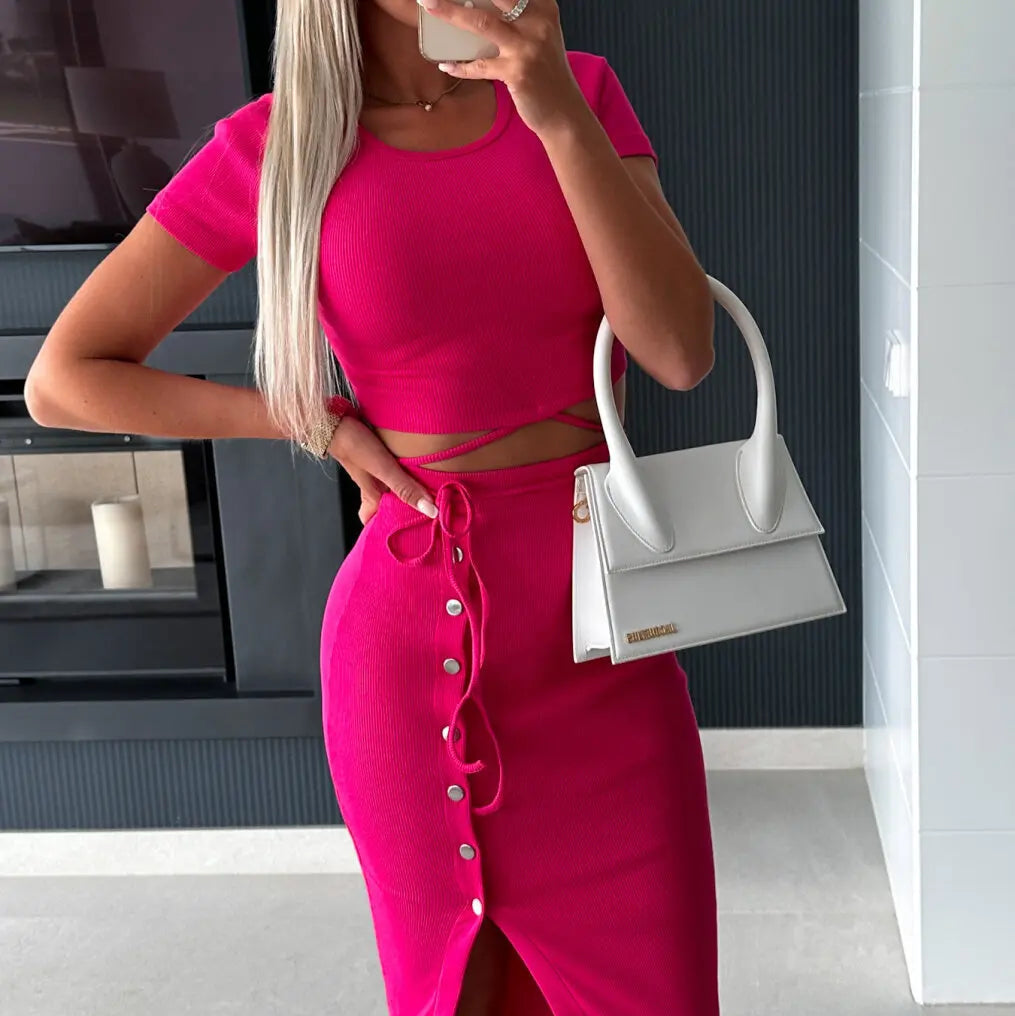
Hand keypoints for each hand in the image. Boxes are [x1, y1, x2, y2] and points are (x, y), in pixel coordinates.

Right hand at [326, 416, 437, 525]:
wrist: (334, 418)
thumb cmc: (354, 446)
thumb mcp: (384, 470)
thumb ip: (405, 489)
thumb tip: (430, 510)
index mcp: (372, 496)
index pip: (375, 521)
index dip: (388, 529)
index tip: (411, 532)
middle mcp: (372, 486)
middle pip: (386, 504)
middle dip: (403, 509)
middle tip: (427, 512)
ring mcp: (374, 471)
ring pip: (391, 487)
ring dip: (406, 489)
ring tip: (428, 491)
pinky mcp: (377, 455)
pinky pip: (392, 470)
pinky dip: (403, 472)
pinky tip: (416, 467)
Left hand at [416, 0, 585, 134]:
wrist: (564, 112)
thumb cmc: (546, 74)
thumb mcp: (540, 36)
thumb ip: (518, 17)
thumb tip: (475, 7)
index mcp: (543, 6)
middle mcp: (537, 20)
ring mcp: (528, 46)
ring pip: (481, 23)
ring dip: (450, 12)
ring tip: (428, 3)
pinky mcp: (517, 72)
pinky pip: (479, 66)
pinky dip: (461, 65)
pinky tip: (447, 64)